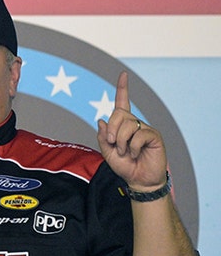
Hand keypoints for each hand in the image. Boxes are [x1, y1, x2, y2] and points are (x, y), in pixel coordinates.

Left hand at [95, 71, 167, 191]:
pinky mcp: (154, 136)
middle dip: (112, 130)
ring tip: (126, 152)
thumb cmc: (125, 166)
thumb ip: (103, 138)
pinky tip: (136, 154)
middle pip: (119, 114)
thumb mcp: (108, 152)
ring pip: (127, 125)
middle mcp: (135, 123)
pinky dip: (132, 147)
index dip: (123, 89)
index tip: (123, 75)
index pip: (122, 103)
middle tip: (114, 144)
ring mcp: (145, 128)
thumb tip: (101, 120)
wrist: (139, 180)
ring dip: (122, 142)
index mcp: (123, 125)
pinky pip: (138, 135)